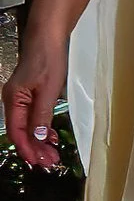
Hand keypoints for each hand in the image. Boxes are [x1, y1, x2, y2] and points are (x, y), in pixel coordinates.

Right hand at [4, 18, 66, 171]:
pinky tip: (50, 138)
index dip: (27, 148)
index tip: (39, 162)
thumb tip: (37, 138)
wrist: (47, 38)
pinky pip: (31, 118)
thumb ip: (42, 115)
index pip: (16, 132)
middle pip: (20, 132)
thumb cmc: (48, 60)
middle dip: (35, 149)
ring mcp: (20, 98)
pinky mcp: (29, 96)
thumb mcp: (49, 90)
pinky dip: (41, 129)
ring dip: (38, 141)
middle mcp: (13, 101)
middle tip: (51, 162)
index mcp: (13, 99)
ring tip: (53, 154)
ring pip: (26, 127)